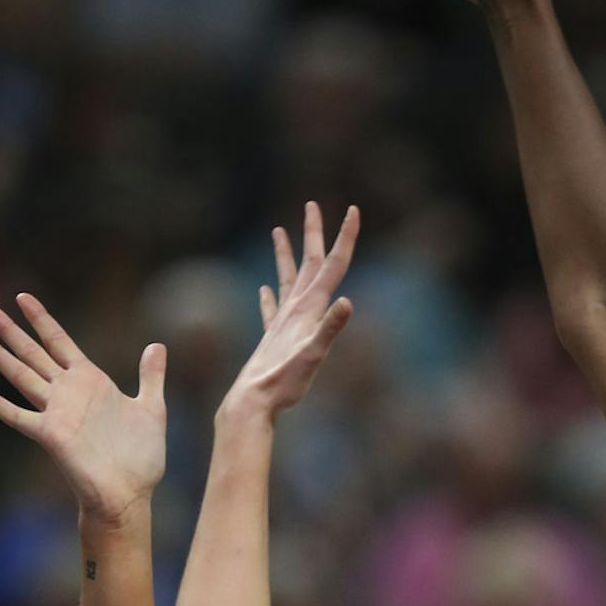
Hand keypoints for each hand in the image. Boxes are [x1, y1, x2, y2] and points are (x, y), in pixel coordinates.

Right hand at [0, 293, 165, 523]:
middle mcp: (69, 392)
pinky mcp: (51, 435)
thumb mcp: (152, 408)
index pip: (60, 342)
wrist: (132, 493)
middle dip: (11, 331)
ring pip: (21, 375)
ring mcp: (57, 412)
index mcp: (91, 381)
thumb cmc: (141, 458)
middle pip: (33, 353)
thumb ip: (150, 376)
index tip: (22, 298)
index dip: (42, 320)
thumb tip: (157, 346)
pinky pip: (18, 415)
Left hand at [222, 202, 355, 422]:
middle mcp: (294, 309)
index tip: (353, 210)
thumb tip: (348, 301)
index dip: (345, 237)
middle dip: (313, 233)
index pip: (333, 265)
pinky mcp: (271, 337)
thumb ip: (330, 328)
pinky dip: (269, 295)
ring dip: (285, 254)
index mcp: (308, 308)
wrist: (252, 400)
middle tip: (311, 205)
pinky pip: (271, 309)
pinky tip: (263, 289)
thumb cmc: (285, 381)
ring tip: (277, 231)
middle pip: (309, 262)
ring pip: (286, 279)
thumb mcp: (314, 355)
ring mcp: (281, 322)